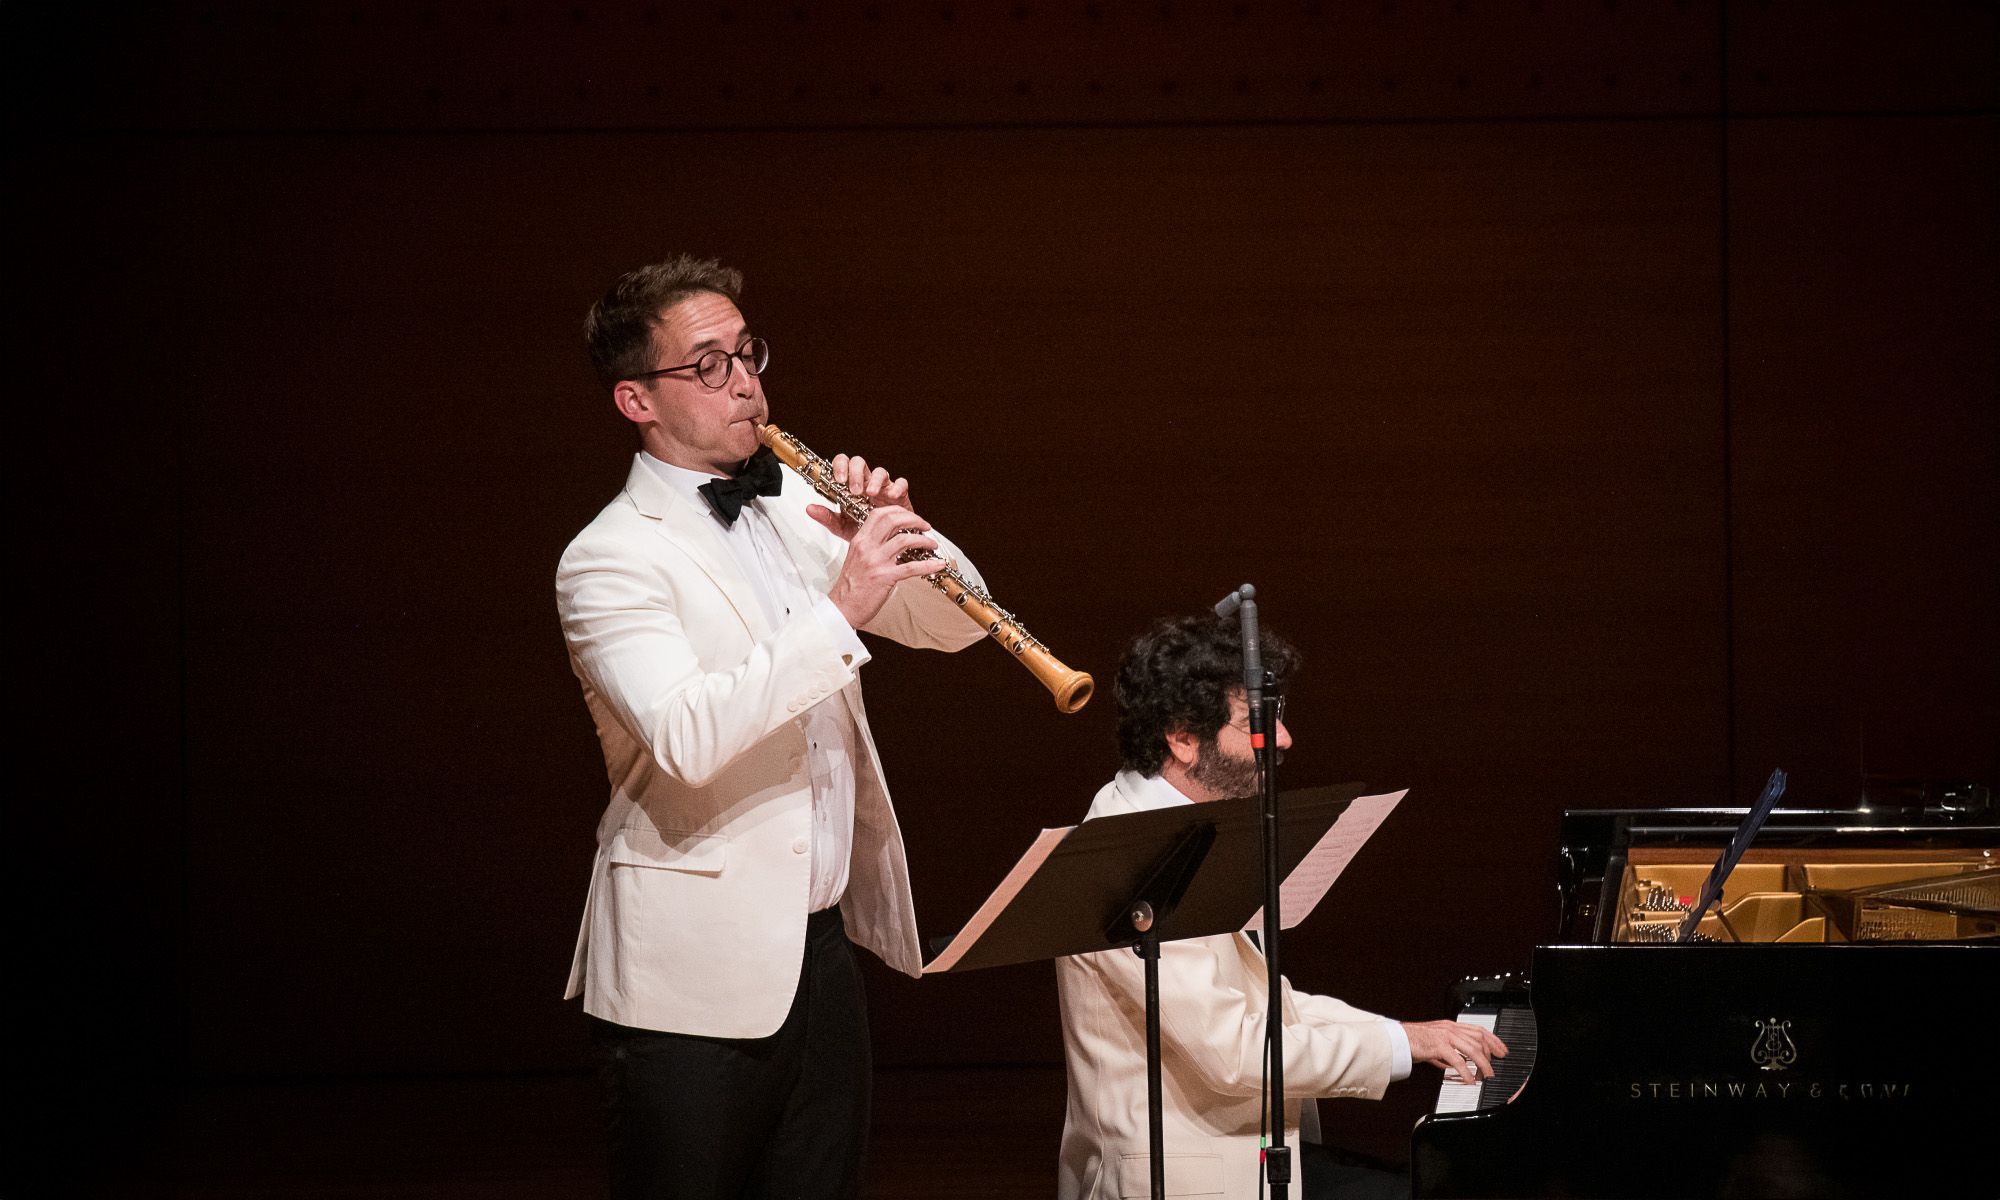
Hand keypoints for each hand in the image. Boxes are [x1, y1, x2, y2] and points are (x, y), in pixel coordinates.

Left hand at [803, 453, 915, 542]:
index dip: (839, 467)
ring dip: (874, 480)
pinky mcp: (900, 495)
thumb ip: (826, 517)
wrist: (884, 545)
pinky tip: (891, 497)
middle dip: (855, 473)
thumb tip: (809, 508)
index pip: (843, 465)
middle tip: (853, 490)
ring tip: (870, 494)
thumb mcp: (841, 527)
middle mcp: (866, 483)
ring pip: (880, 471)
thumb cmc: (864, 531)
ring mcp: (883, 487)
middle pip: (859, 463)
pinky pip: (901, 483)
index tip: (838, 480)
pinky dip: (897, 487)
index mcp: (850, 486)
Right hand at [817, 501, 941, 628]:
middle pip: (893, 520)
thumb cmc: (850, 586)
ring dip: (924, 540)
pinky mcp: (885, 577)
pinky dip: (928, 565)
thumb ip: (871, 545)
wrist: (842, 608)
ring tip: (932, 544)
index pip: (879, 514)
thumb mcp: (856, 558)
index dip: (899, 511)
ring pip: (905, 540)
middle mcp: (867, 547)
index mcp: (860, 540)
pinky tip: (937, 565)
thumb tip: (892, 538)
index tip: (911, 517)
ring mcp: (876, 562)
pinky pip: (911, 567)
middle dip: (914, 520)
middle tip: (925, 526)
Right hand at [1402, 1019, 1507, 1083]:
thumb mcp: (1432, 1044)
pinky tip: (1469, 1080)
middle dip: (1490, 1055)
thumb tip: (1453, 1065)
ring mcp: (1445, 1036)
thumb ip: (1445, 1053)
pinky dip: (1467, 1072)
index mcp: (1450, 1026)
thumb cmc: (1411, 1041)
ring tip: (1486, 1077)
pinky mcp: (1439, 1046)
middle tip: (1492, 1070)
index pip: (1478, 1030)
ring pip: (1473, 1049)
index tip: (1501, 1050)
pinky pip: (1458, 1060)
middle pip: (1479, 1039)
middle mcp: (1450, 1028)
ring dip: (1483, 1065)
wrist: (1396, 1039)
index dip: (1493, 1040)